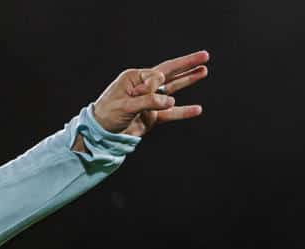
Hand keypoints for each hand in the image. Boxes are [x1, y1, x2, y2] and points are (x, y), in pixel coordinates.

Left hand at [93, 51, 208, 136]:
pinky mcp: (152, 116)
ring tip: (204, 71)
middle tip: (205, 56)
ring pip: (173, 89)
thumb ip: (148, 101)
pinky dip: (183, 112)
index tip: (139, 97)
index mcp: (134, 79)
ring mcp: (150, 102)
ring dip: (188, 80)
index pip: (155, 75)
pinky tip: (197, 109)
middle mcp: (143, 87)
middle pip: (169, 72)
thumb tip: (170, 100)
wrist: (100, 136)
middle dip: (187, 64)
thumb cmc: (106, 116)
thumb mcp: (125, 105)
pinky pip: (171, 113)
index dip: (153, 87)